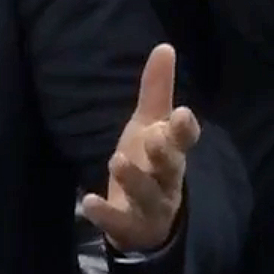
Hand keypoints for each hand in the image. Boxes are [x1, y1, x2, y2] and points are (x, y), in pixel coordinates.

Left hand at [81, 43, 200, 251]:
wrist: (145, 221)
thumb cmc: (150, 163)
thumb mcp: (150, 124)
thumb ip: (157, 89)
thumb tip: (164, 46)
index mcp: (172, 152)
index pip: (185, 140)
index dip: (184, 129)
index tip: (181, 114)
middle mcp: (167, 179)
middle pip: (172, 167)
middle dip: (165, 153)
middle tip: (154, 137)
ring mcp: (150, 207)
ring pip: (148, 194)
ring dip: (134, 179)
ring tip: (117, 160)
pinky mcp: (130, 227)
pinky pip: (119, 222)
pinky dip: (105, 213)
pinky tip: (87, 201)